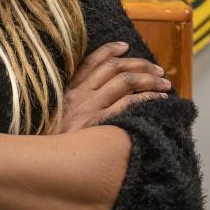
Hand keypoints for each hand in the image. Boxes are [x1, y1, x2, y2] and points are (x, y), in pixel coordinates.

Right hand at [50, 41, 172, 134]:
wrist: (45, 163)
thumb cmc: (53, 144)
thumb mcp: (55, 119)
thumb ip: (71, 107)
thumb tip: (95, 99)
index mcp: (69, 91)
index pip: (90, 62)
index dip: (109, 50)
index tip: (125, 46)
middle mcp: (79, 95)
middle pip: (113, 68)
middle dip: (139, 64)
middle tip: (158, 69)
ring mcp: (89, 108)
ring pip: (125, 82)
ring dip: (149, 79)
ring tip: (165, 83)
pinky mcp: (98, 123)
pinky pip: (129, 104)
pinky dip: (148, 97)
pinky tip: (160, 99)